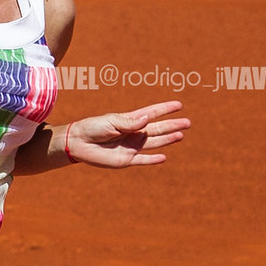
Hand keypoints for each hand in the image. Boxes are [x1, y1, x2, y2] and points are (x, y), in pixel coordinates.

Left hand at [65, 100, 190, 167]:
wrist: (78, 143)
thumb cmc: (93, 128)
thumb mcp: (111, 121)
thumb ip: (129, 122)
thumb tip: (148, 118)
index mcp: (129, 120)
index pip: (151, 113)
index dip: (165, 109)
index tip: (179, 105)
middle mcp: (133, 133)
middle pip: (157, 129)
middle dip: (172, 125)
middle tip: (187, 122)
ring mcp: (131, 146)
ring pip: (154, 143)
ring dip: (167, 140)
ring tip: (181, 135)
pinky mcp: (126, 160)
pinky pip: (143, 160)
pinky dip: (153, 160)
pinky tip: (164, 157)